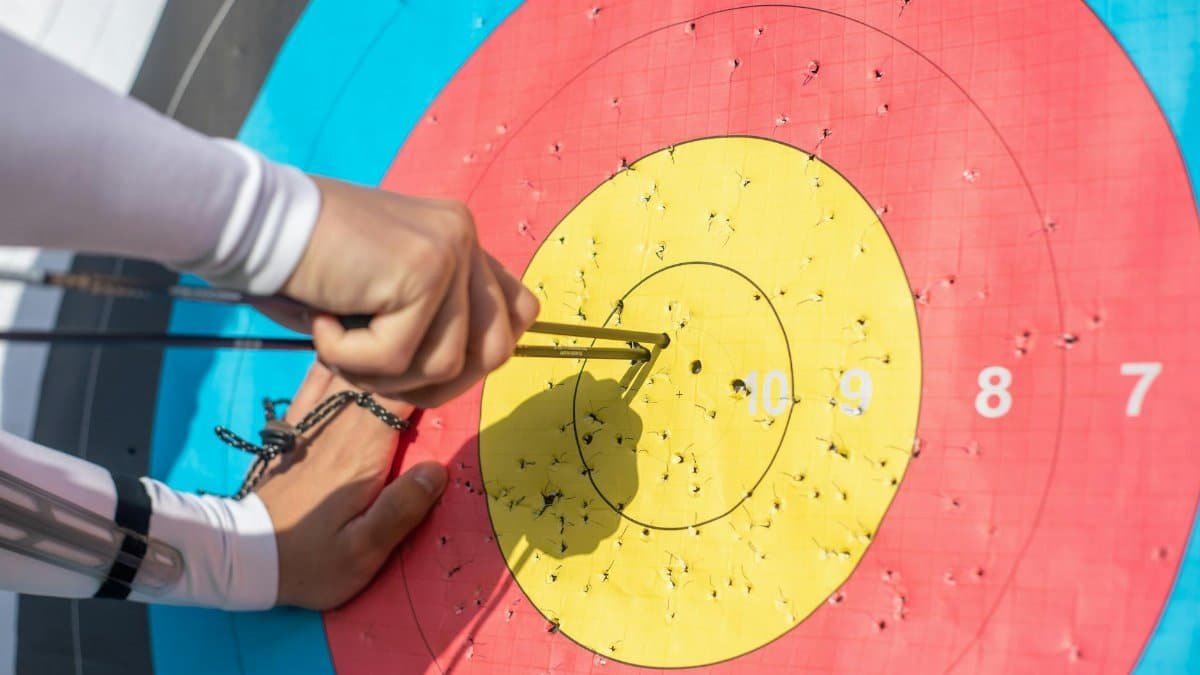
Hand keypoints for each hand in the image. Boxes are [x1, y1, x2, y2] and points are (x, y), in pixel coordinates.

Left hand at [256, 363, 446, 609]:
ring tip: (401, 342)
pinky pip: (316, 377)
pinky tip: (350, 349)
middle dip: (409, 362)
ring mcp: (312, 422)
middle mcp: (337, 428)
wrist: (243, 558)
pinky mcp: (295, 426)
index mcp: (361, 454)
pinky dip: (335, 357)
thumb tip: (438, 468)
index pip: (401, 397)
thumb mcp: (362, 552)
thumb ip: (400, 510)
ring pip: (348, 367)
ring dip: (375, 354)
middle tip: (437, 355)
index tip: (453, 373)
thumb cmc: (310, 562)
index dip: (429, 378)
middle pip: (378, 375)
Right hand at [279, 177, 539, 406]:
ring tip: (339, 339)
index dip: (475, 357)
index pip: (518, 313)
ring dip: (384, 374)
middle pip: (495, 350)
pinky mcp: (421, 271)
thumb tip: (463, 371)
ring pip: (445, 365)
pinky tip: (321, 320)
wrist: (253, 224)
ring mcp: (449, 250)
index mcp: (459, 236)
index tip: (420, 365)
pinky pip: (399, 358)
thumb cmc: (305, 266)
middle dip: (435, 383)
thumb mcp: (383, 294)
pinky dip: (351, 359)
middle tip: (374, 368)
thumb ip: (430, 319)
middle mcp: (464, 235)